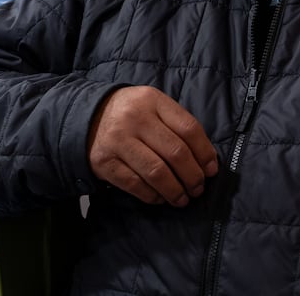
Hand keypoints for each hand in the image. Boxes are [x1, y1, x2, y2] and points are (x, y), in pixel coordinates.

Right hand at [87, 86, 219, 206]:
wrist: (88, 117)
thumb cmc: (132, 113)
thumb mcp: (154, 106)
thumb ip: (177, 125)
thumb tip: (206, 160)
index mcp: (153, 100)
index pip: (189, 129)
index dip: (205, 153)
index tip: (211, 170)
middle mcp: (135, 118)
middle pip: (176, 153)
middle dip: (193, 176)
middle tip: (198, 188)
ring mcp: (118, 140)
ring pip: (157, 172)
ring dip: (175, 191)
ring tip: (183, 199)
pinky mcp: (104, 162)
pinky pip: (135, 185)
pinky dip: (152, 196)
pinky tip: (160, 198)